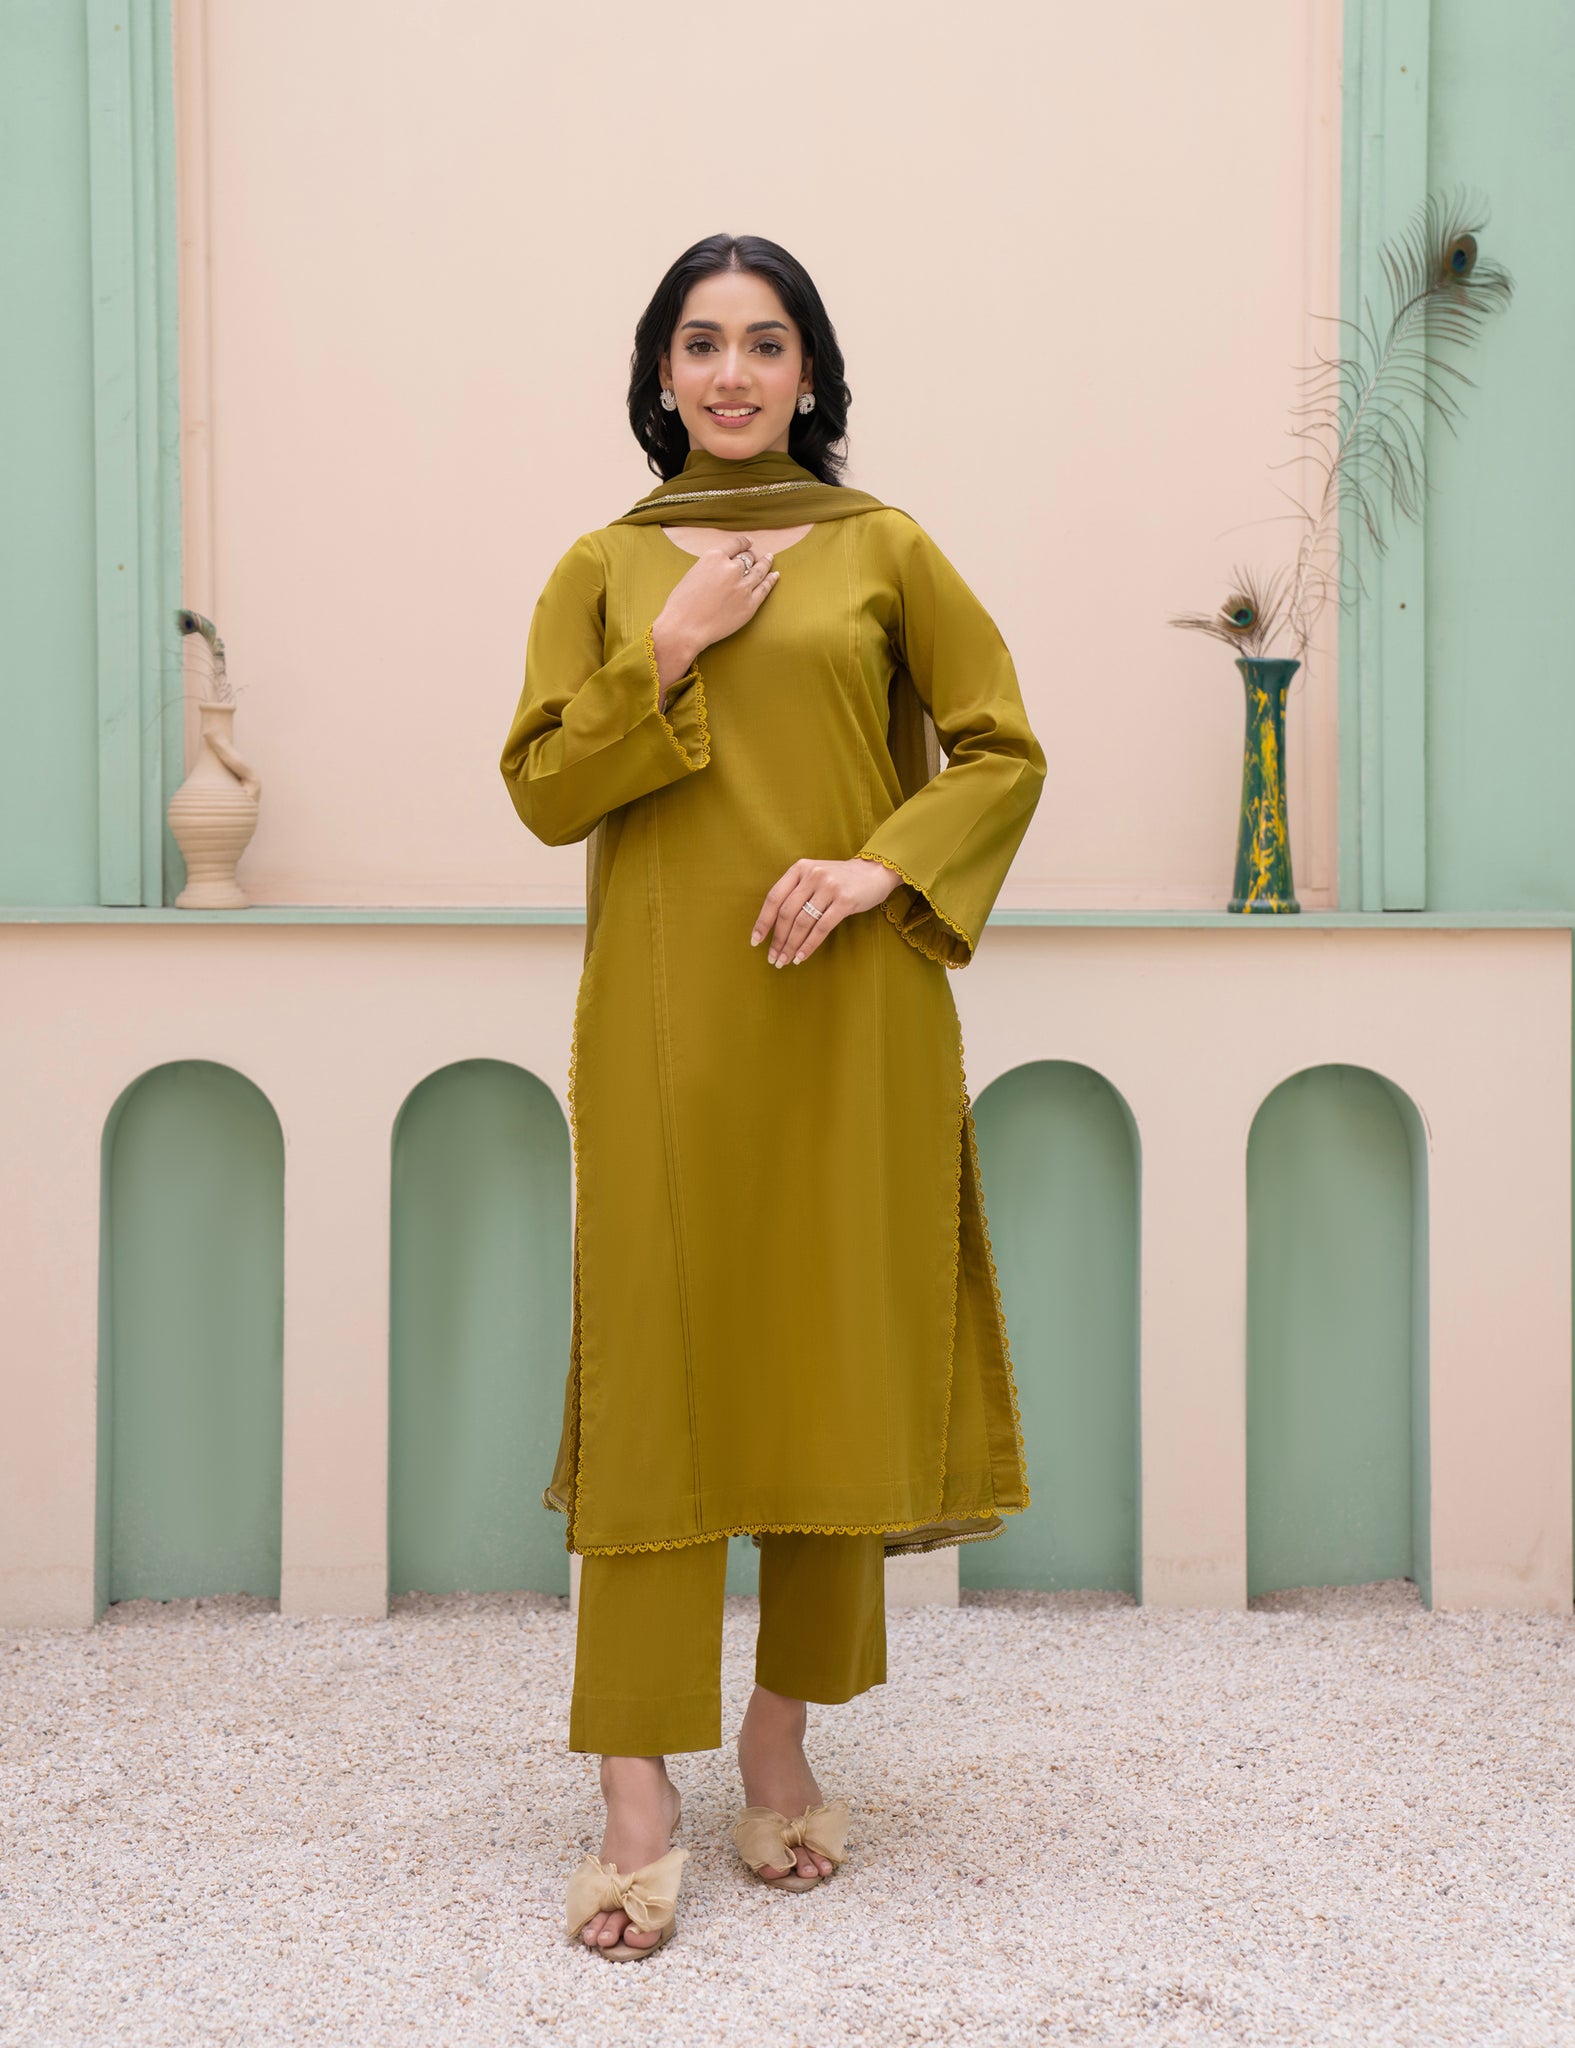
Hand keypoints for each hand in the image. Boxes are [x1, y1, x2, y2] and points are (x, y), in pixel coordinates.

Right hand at [650, 535, 779, 695]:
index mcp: (714, 557)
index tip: (748, 543)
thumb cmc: (681, 604)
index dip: (744, 543)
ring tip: (769, 559)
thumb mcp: (693, 573)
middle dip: (751, 556)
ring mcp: (743, 587)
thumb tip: (722, 567)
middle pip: (748, 558)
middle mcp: (731, 568)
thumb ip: (710, 567)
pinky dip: (771, 580)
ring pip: (759, 570)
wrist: (684, 628)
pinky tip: (775, 576)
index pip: (736, 544)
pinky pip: (764, 588)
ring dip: (765, 563)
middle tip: (755, 556)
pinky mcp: (749, 604)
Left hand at [750, 857, 901, 967]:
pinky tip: (801, 957)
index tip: (756, 941)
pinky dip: (808, 945)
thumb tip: (774, 926)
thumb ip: (796, 892)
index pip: (774, 897)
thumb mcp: (814, 876)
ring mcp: (829, 887)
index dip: (763, 921)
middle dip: (777, 939)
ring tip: (785, 961)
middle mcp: (812, 875)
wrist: (874, 872)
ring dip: (791, 945)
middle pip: (787, 913)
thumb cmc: (840, 879)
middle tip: (773, 957)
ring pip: (802, 922)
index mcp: (800, 868)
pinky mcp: (845, 901)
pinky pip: (821, 928)